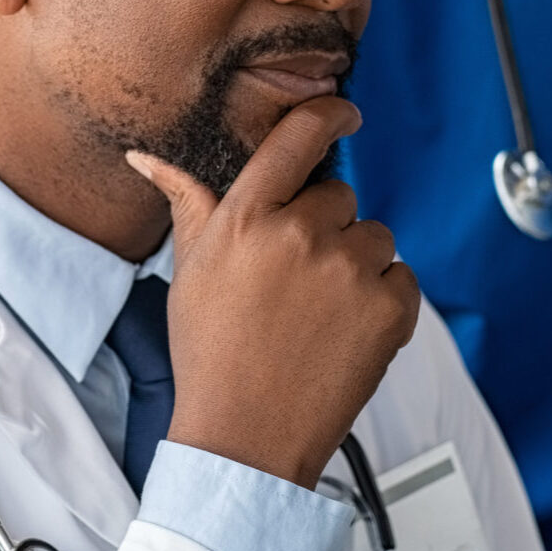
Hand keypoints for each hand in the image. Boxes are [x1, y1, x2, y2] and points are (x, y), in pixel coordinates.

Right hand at [126, 97, 420, 488]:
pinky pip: (403, 277)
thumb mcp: (190, 271)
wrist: (246, 438)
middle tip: (296, 281)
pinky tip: (345, 332)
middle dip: (325, 228)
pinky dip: (384, 301)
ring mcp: (350, 270)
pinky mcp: (391, 307)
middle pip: (340, 195)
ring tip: (318, 314)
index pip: (299, 135)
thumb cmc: (212, 355)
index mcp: (247, 217)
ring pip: (375, 237)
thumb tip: (148, 157)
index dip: (329, 113)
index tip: (344, 112)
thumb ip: (186, 203)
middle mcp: (301, 233)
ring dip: (357, 264)